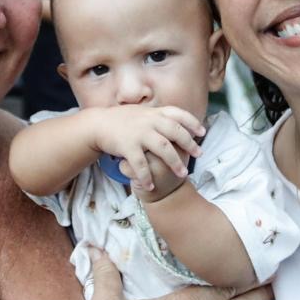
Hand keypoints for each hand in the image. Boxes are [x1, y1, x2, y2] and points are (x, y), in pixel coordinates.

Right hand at [89, 105, 203, 192]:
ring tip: (183, 174)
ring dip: (175, 162)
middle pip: (176, 132)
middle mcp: (149, 121)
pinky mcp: (127, 146)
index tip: (202, 131)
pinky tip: (151, 186)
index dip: (192, 122)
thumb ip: (157, 116)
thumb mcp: (141, 113)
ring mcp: (139, 133)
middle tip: (199, 154)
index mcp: (154, 113)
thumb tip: (175, 120)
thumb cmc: (120, 120)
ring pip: (164, 148)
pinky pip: (140, 164)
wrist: (97, 124)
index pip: (178, 114)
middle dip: (190, 144)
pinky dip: (147, 176)